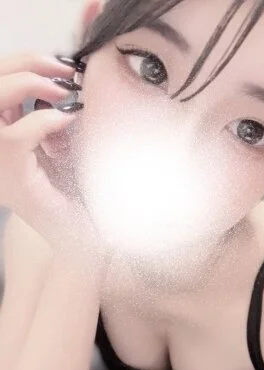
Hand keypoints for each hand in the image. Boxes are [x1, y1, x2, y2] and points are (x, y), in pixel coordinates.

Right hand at [0, 53, 105, 267]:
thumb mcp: (59, 145)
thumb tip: (64, 90)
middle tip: (62, 68)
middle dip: (24, 65)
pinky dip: (44, 121)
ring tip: (63, 88)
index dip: (22, 65)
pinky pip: (17, 136)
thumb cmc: (71, 188)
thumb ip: (52, 121)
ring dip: (28, 84)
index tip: (59, 65)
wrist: (76, 230)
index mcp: (1, 136)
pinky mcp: (12, 177)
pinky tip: (68, 119)